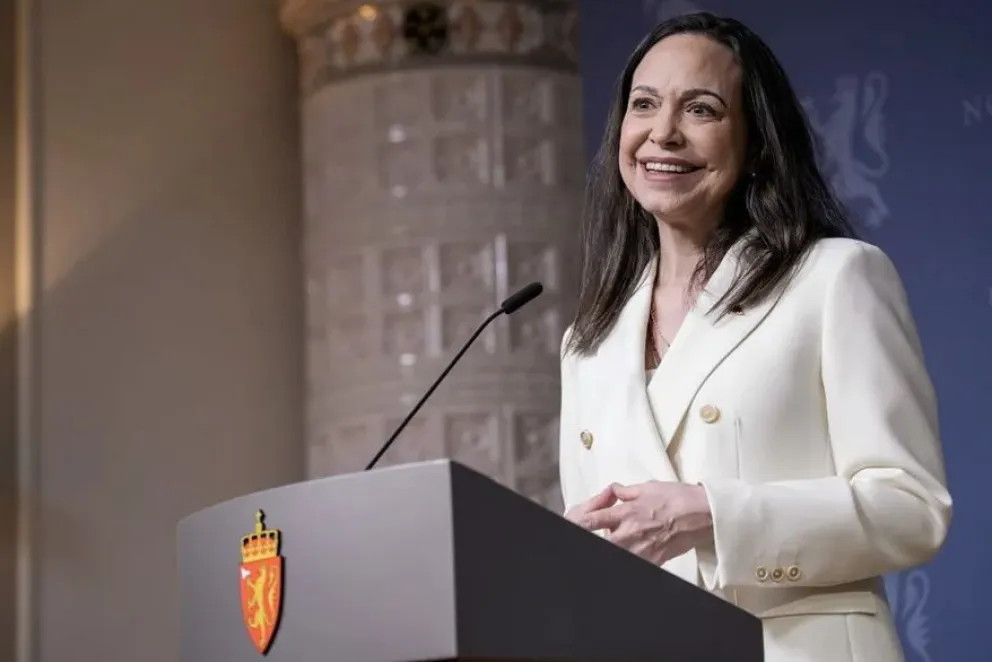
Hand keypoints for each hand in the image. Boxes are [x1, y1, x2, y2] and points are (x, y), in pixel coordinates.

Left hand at [574, 481, 713, 565]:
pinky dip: (633, 556)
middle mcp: (630, 532)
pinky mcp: (654, 560)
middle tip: (600, 535)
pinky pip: (636, 562)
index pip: (592, 521)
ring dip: (614, 546)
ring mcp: (641, 549)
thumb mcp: (648, 487)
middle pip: (602, 542)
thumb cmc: (678, 498)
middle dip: (597, 539)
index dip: (580, 524)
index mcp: (626, 512)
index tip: (574, 524)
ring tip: (620, 540)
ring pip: (618, 553)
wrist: (704, 514)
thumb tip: (614, 491)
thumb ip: (626, 491)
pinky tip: (634, 550)